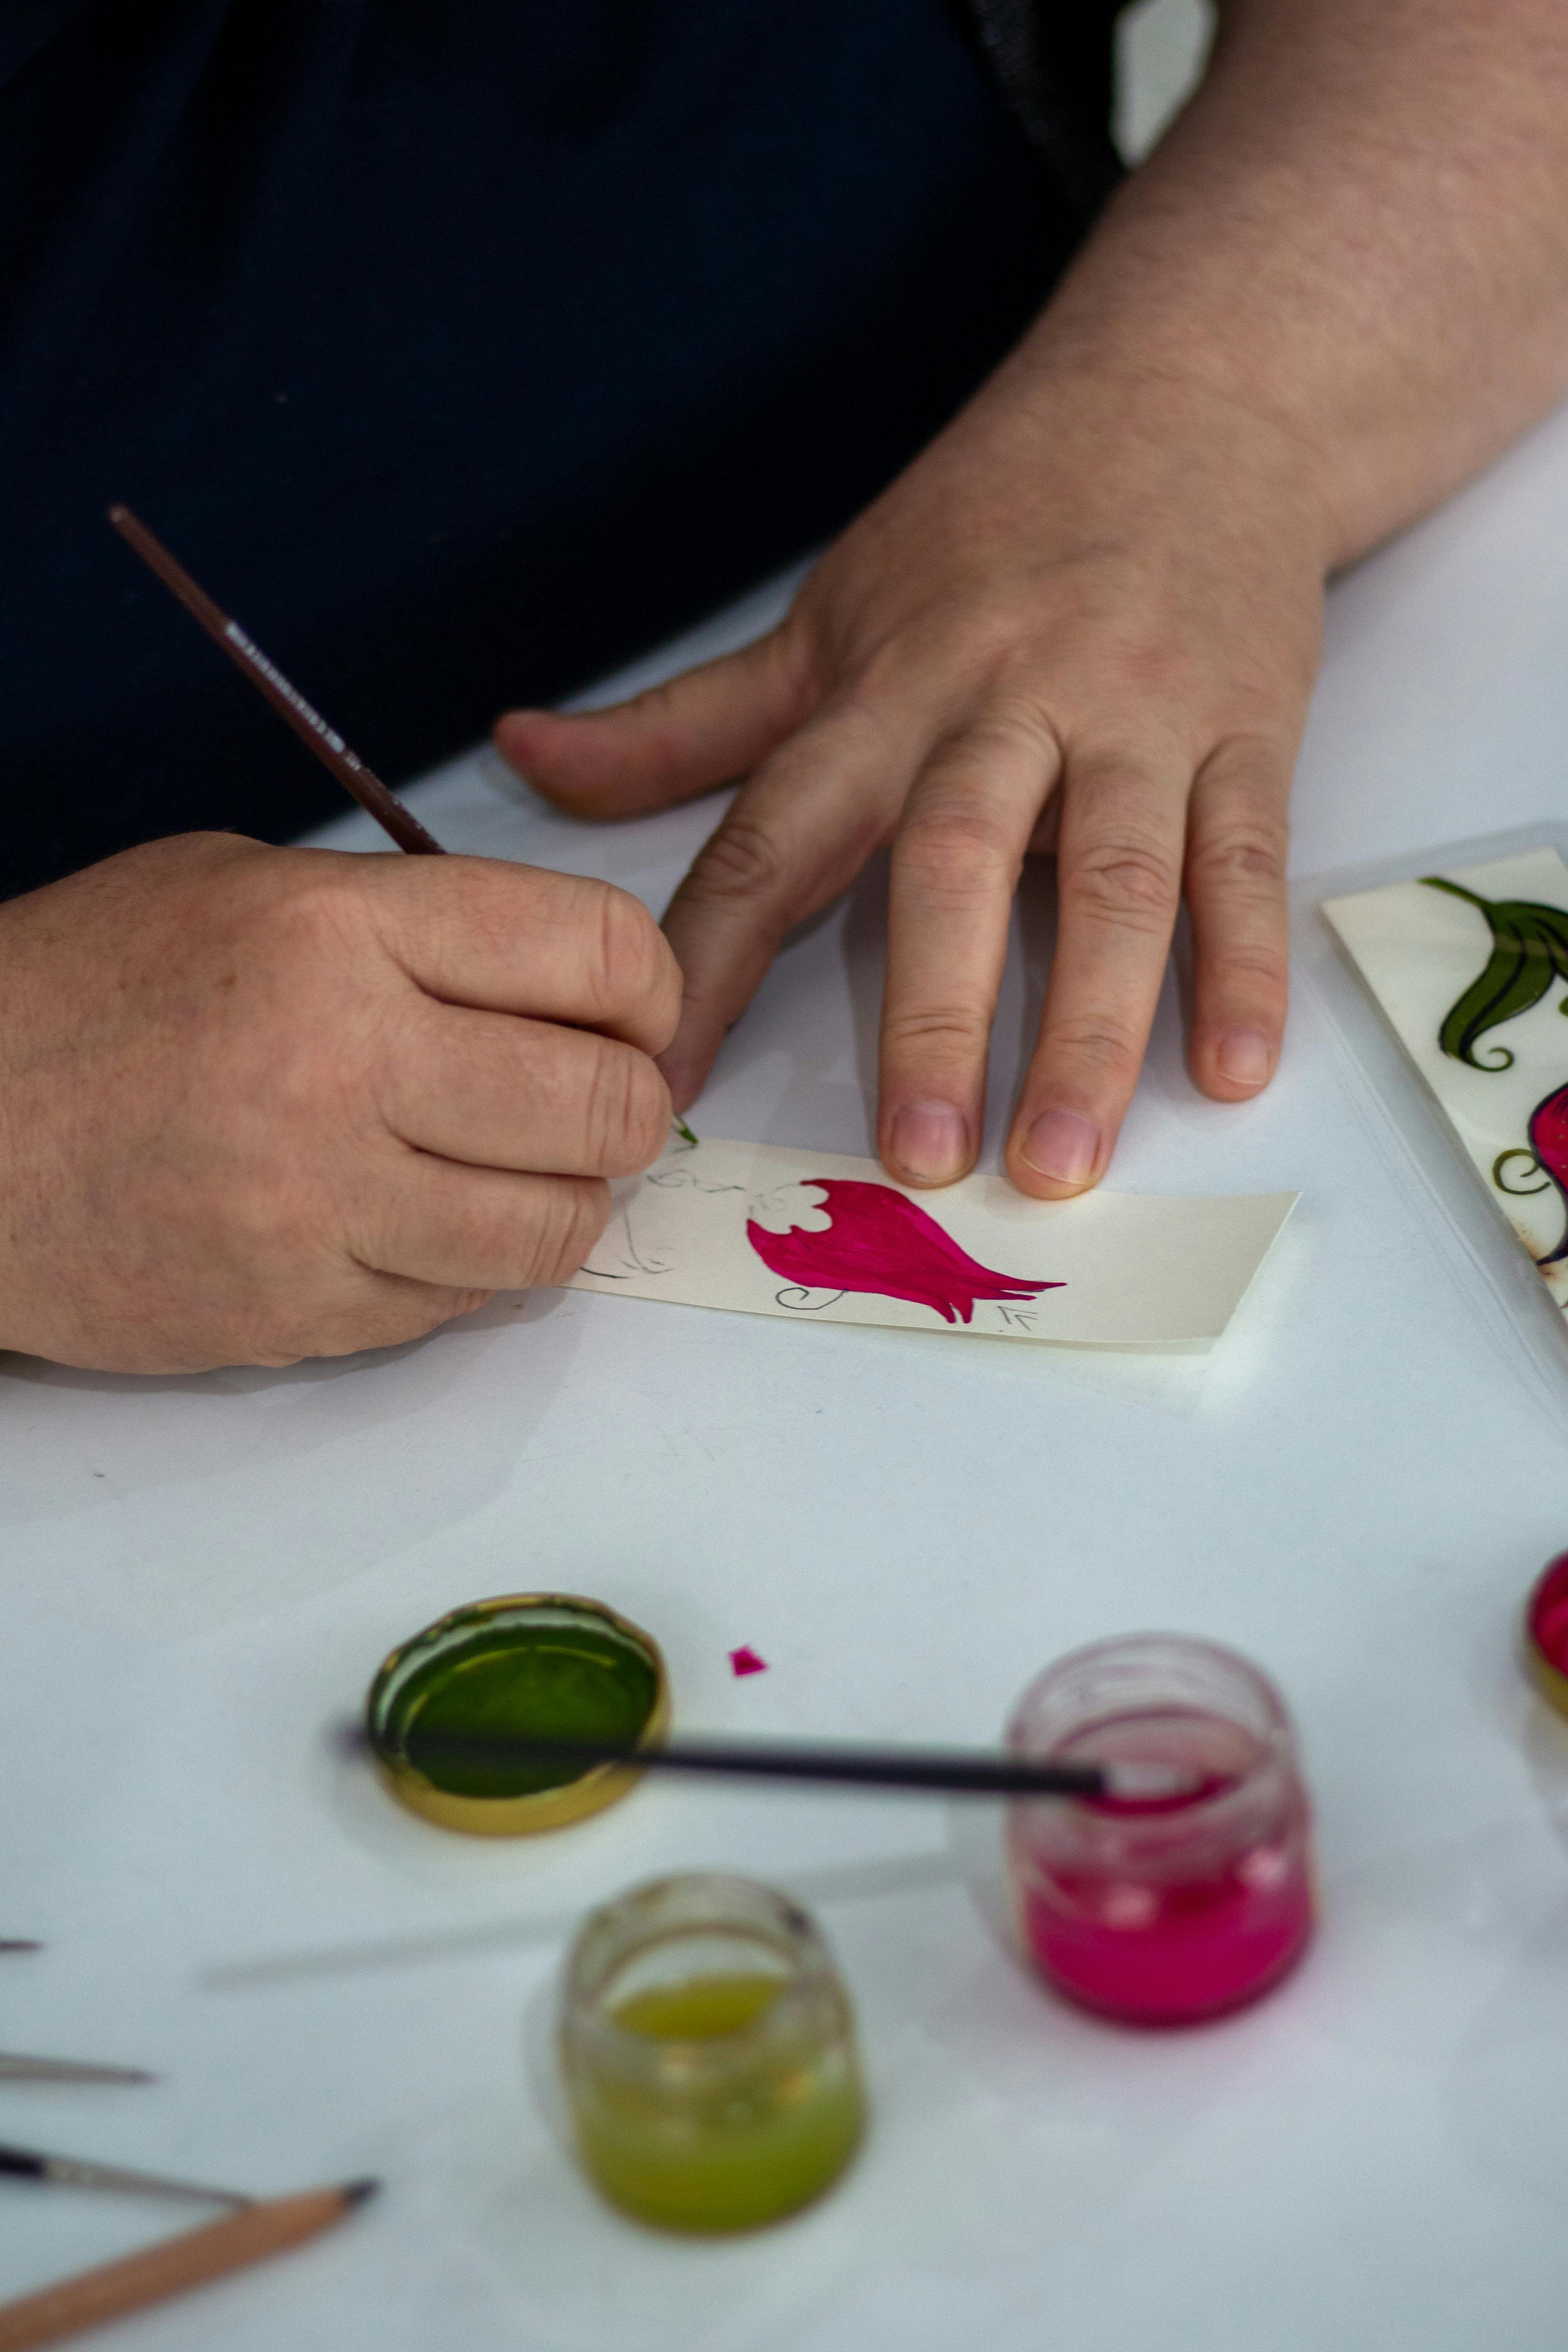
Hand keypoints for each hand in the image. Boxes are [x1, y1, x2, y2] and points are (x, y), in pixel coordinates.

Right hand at [0, 834, 678, 1370]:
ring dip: (563, 1203)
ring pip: (555, 1229)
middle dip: (627, 1107)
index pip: (594, 948)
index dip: (647, 990)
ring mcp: (318, 1203)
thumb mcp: (241, 888)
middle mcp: (343, 1062)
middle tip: (588, 1105)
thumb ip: (409, 925)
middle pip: (604, 1104)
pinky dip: (468, 1271)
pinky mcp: (295, 1310)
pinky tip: (415, 1226)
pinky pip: (459, 1304)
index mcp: (338, 929)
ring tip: (511, 1174)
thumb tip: (560, 989)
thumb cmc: (86, 991)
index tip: (630, 1014)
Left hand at [497, 362, 1326, 1198]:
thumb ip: (684, 720)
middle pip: (954, 859)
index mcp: (882, 688)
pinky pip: (1246, 855)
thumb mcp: (826, 613)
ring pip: (1114, 876)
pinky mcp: (1250, 726)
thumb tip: (521, 755)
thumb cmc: (990, 526)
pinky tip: (1233, 1072)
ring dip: (1089, 1025)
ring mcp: (1137, 712)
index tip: (663, 1083)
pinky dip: (1245, 963)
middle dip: (932, 1013)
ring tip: (1064, 1163)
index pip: (774, 835)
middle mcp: (1004, 700)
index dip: (708, 960)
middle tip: (917, 1159)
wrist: (1193, 390)